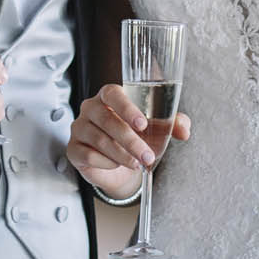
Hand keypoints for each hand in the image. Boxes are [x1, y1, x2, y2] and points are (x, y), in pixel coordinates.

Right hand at [67, 84, 191, 200]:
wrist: (119, 164)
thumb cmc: (136, 136)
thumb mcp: (158, 128)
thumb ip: (174, 124)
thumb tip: (184, 130)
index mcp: (109, 96)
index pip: (112, 93)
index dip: (126, 107)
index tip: (142, 124)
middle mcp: (90, 108)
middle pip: (107, 120)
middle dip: (130, 140)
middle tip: (147, 155)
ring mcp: (79, 128)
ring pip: (99, 139)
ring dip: (121, 154)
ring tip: (137, 163)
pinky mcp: (73, 149)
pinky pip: (88, 155)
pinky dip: (107, 162)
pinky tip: (116, 164)